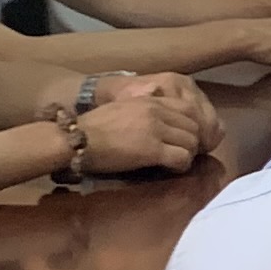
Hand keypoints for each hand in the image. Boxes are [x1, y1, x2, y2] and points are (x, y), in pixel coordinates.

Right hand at [75, 73, 218, 174]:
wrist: (77, 139)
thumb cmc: (92, 127)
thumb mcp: (123, 108)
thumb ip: (143, 110)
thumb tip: (156, 122)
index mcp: (150, 100)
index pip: (187, 109)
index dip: (189, 125)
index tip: (182, 138)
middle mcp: (157, 111)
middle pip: (193, 126)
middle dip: (192, 141)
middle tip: (182, 153)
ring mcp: (156, 130)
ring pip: (192, 142)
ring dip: (188, 154)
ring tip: (175, 162)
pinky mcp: (152, 150)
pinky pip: (181, 158)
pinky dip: (181, 166)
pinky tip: (171, 169)